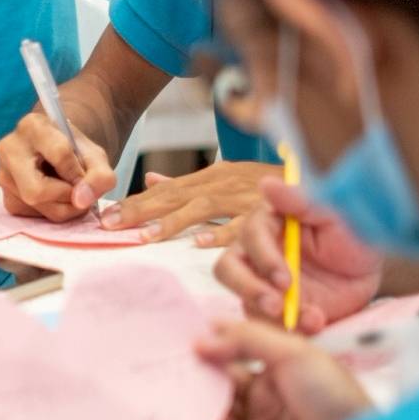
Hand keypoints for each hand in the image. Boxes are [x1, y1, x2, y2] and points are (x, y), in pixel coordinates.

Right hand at [0, 109, 117, 219]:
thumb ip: (100, 176)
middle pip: (37, 191)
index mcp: (32, 126)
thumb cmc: (77, 152)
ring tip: (70, 192)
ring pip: (37, 206)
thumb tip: (80, 201)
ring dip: (64, 207)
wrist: (61, 155)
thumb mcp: (97, 157)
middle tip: (79, 191)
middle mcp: (9, 149)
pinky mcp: (7, 199)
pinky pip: (34, 216)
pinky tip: (56, 197)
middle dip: (66, 197)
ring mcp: (3, 175)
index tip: (85, 174)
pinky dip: (53, 211)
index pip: (59, 154)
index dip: (78, 172)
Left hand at [98, 162, 278, 246]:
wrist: (314, 176)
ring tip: (145, 237)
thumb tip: (149, 180)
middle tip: (111, 226)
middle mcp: (221, 183)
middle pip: (174, 196)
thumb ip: (186, 184)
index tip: (105, 217)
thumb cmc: (263, 183)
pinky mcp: (264, 212)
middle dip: (141, 210)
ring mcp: (242, 196)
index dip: (134, 203)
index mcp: (209, 177)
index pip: (164, 191)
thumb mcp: (222, 177)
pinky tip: (200, 244)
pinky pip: (242, 225)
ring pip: (202, 207)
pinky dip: (222, 233)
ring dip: (173, 222)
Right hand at [194, 319, 373, 419]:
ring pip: (223, 404)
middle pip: (227, 374)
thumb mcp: (293, 353)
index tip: (185, 332)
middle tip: (173, 359)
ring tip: (181, 385)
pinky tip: (198, 414)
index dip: (216, 340)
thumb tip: (201, 337)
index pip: (241, 346)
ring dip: (204, 395)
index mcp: (284, 363)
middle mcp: (271, 390)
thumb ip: (246, 340)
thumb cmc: (331, 395)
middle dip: (204, 367)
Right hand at [214, 179, 383, 332]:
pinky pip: (268, 323)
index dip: (263, 258)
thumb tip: (266, 183)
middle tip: (275, 306)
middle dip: (248, 289)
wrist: (370, 270)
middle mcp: (257, 253)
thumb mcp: (335, 214)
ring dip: (271, 315)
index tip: (284, 279)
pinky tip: (317, 323)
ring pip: (244, 300)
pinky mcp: (273, 309)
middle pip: (228, 269)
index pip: (249, 237)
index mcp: (268, 224)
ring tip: (307, 320)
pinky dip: (291, 327)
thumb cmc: (353, 233)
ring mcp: (262, 283)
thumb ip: (301, 201)